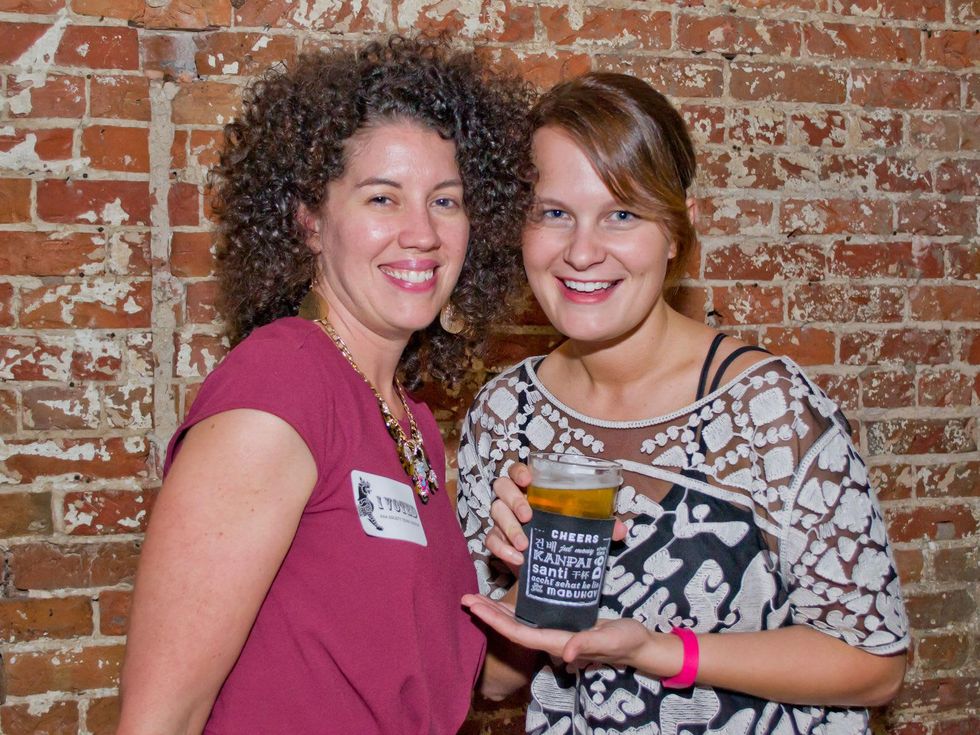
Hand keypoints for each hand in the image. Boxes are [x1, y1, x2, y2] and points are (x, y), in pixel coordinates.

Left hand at [461, 594, 675, 672]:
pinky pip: (530, 618)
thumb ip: (588, 644)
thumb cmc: (625, 641)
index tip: (474, 606)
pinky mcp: (561, 624)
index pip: (518, 633)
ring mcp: (554, 633)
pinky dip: (514, 609)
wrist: (638, 646)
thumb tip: (565, 652)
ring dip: (496, 612)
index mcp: (558, 643)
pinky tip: (507, 598)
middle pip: (512, 628)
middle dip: (487, 614)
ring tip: (477, 598)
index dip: (494, 620)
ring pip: (518, 623)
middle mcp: (551, 639)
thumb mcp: (610, 640)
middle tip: (465, 598)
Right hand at [484, 462, 628, 571]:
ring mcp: (503, 519)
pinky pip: (491, 540)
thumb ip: (600, 524)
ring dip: (509, 527)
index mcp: (533, 488)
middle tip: (529, 516)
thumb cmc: (563, 533)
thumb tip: (620, 529)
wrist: (549, 563)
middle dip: (513, 500)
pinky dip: (502, 549)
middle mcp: (513, 499)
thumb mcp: (583, 527)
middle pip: (501, 487)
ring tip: (525, 545)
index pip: (518, 470)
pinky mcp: (498, 540)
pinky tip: (518, 558)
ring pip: (495, 512)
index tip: (528, 480)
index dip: (519, 471)